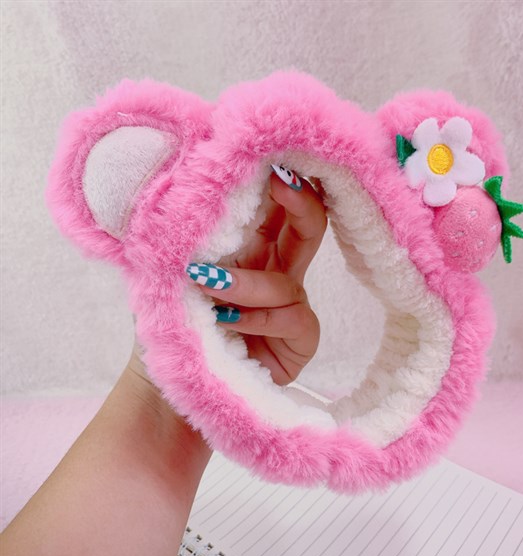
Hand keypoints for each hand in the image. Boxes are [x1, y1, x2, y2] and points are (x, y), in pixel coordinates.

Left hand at [187, 166, 327, 384]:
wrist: (167, 383)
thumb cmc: (169, 323)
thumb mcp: (166, 272)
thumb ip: (178, 235)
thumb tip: (177, 179)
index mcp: (250, 250)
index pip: (275, 209)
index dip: (280, 182)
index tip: (268, 156)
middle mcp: (277, 273)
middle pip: (308, 230)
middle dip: (301, 203)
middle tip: (283, 180)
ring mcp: (290, 307)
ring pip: (288, 281)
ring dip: (248, 282)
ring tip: (206, 284)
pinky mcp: (299, 339)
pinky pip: (290, 317)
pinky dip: (255, 317)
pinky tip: (225, 323)